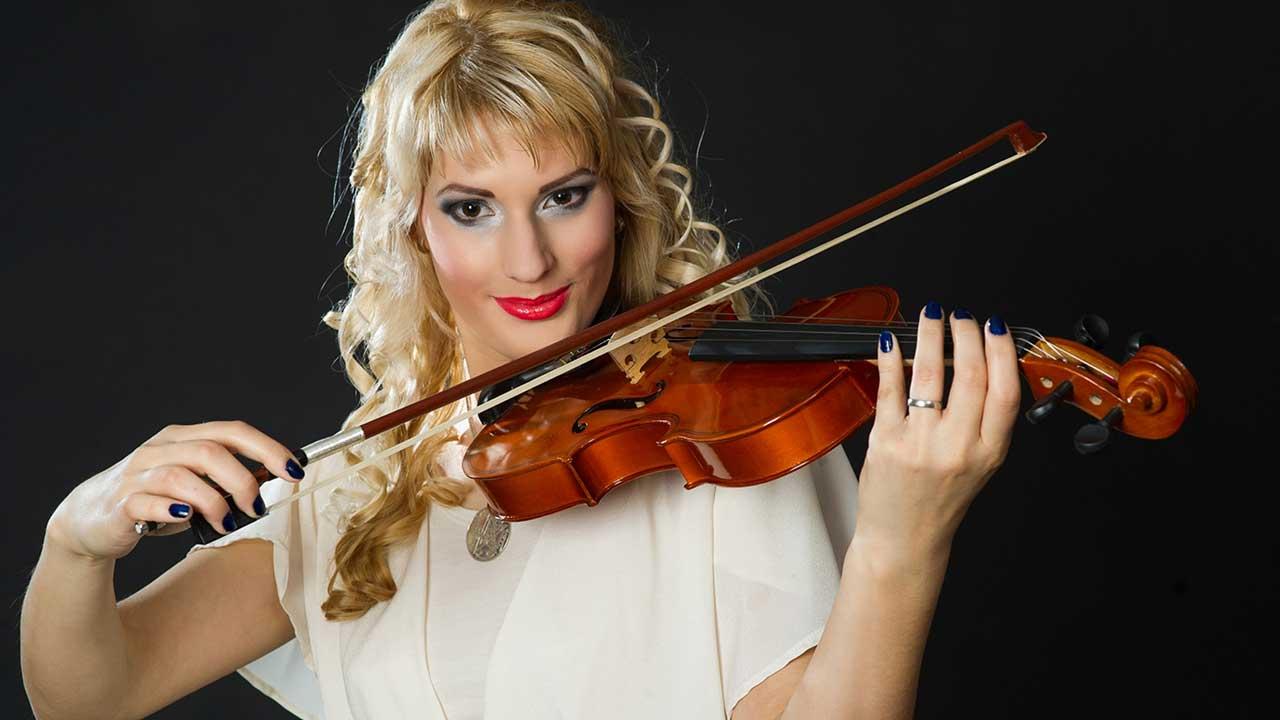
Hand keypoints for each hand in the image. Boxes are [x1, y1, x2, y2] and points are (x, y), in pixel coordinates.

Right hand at [46, 420, 304, 560]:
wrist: (89, 521)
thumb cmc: (154, 501)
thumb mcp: (194, 485)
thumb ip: (225, 480)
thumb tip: (271, 482)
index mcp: (183, 438)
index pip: (232, 431)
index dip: (267, 448)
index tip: (294, 470)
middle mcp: (160, 449)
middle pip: (210, 451)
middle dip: (243, 480)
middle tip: (256, 508)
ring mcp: (138, 474)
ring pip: (182, 476)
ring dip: (214, 501)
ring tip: (226, 522)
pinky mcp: (121, 502)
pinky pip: (150, 501)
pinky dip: (174, 510)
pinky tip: (187, 518)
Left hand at [854, 302, 1020, 558]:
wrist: (904, 538)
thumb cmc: (939, 500)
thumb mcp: (979, 464)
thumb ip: (983, 421)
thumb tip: (982, 363)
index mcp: (988, 452)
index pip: (1004, 391)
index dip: (1001, 352)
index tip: (995, 327)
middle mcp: (958, 447)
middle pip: (970, 375)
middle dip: (967, 334)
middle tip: (962, 317)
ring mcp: (920, 444)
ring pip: (930, 374)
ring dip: (931, 335)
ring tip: (931, 316)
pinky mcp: (886, 442)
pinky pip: (890, 389)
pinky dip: (892, 359)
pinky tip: (892, 342)